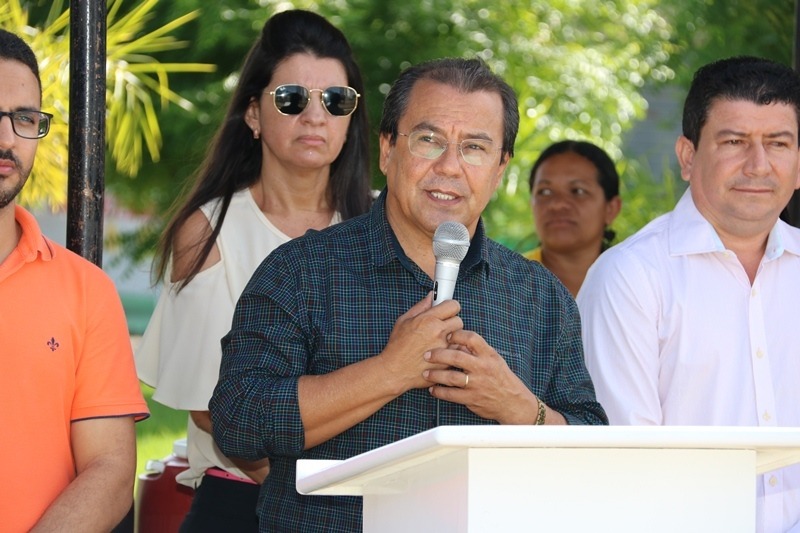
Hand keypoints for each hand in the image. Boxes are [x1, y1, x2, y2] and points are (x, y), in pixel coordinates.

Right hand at [378, 292, 463, 393]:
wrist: (394, 370)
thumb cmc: (397, 346)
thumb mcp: (404, 321)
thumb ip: (420, 307)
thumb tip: (431, 296)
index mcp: (428, 320)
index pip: (453, 305)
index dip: (450, 307)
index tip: (447, 311)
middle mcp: (438, 332)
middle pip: (458, 320)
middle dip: (452, 323)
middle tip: (442, 328)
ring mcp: (444, 348)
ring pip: (459, 337)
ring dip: (453, 339)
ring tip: (439, 343)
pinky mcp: (447, 361)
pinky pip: (457, 352)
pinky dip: (451, 352)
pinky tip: (441, 354)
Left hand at [423, 329, 540, 423]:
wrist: (512, 402)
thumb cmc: (501, 378)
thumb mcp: (494, 359)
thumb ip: (476, 350)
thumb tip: (457, 340)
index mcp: (488, 355)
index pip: (471, 338)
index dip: (456, 335)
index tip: (446, 335)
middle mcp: (482, 368)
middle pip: (456, 357)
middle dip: (438, 354)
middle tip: (426, 354)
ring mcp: (476, 384)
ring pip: (451, 377)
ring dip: (435, 375)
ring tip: (425, 373)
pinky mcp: (471, 399)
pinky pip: (451, 395)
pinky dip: (439, 392)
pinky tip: (433, 389)